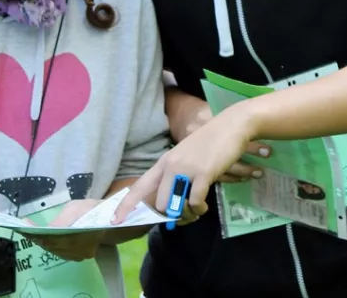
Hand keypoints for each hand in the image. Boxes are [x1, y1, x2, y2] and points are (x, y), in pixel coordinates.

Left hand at [29, 199, 106, 261]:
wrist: (110, 217)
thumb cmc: (91, 209)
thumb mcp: (75, 207)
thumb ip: (61, 219)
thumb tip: (46, 229)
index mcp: (80, 232)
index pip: (54, 237)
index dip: (39, 233)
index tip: (26, 227)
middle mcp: (81, 248)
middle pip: (53, 246)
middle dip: (38, 238)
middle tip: (26, 230)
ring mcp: (82, 254)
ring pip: (57, 251)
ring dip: (44, 243)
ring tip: (33, 234)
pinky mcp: (82, 256)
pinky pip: (62, 253)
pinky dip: (53, 247)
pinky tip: (45, 239)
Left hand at [113, 105, 259, 223]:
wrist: (231, 126)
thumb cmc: (211, 143)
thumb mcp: (188, 158)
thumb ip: (178, 177)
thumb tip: (173, 204)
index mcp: (165, 162)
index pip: (140, 186)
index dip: (126, 205)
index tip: (115, 220)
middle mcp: (171, 165)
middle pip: (158, 203)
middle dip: (170, 216)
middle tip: (184, 217)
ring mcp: (186, 169)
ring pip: (174, 205)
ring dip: (186, 215)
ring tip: (197, 211)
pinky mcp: (203, 173)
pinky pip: (194, 202)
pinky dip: (199, 209)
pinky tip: (204, 206)